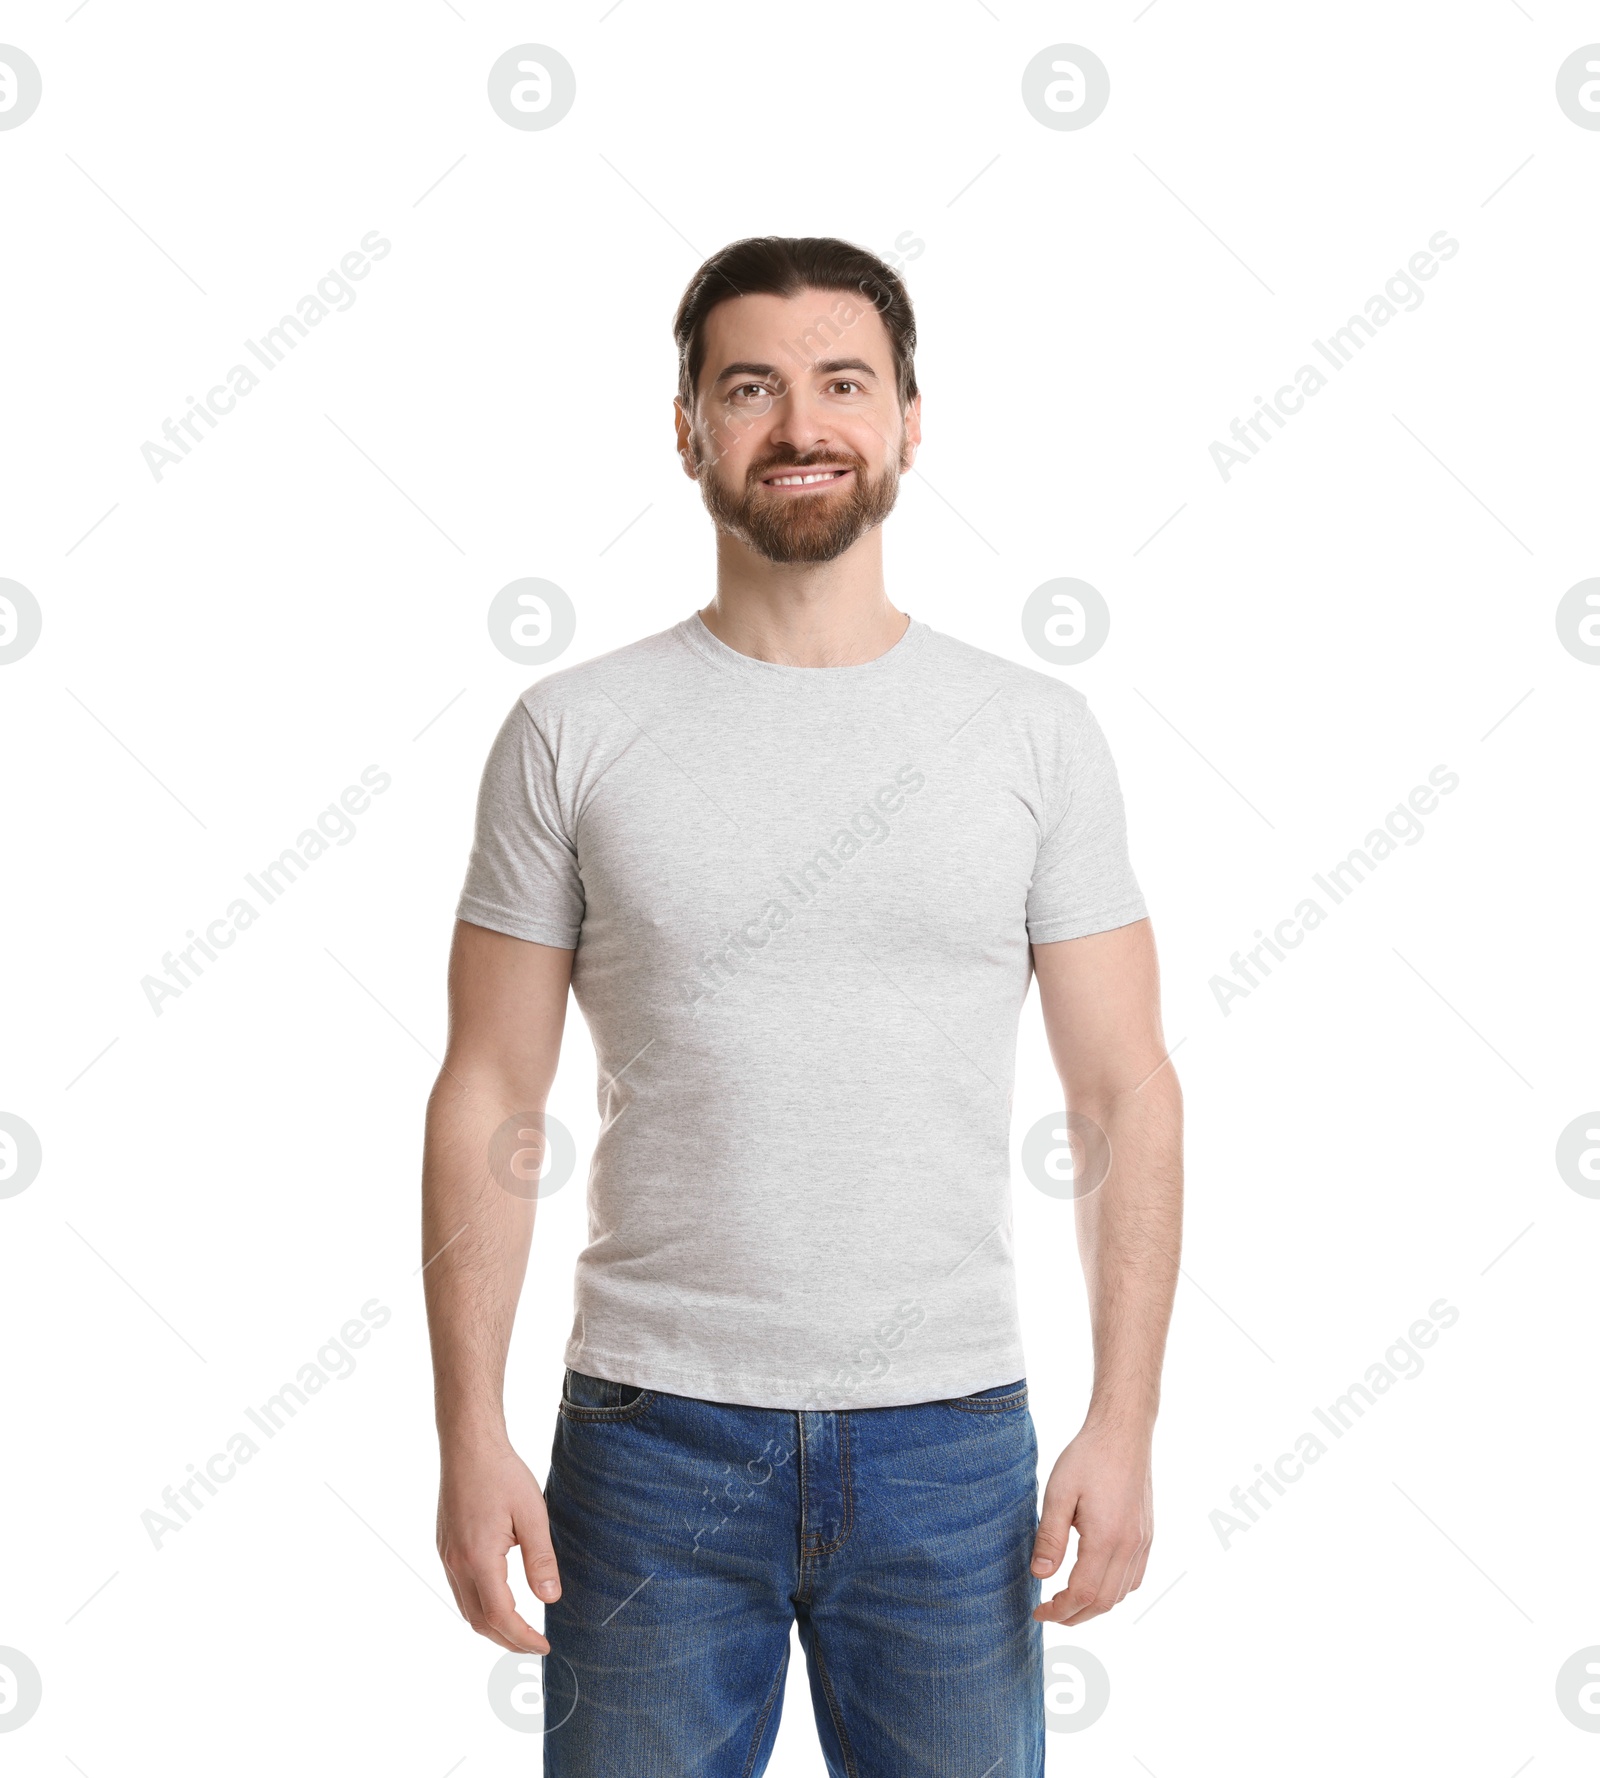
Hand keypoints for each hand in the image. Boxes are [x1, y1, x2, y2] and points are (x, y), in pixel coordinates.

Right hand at [436, 1437, 561, 1651]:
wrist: (468, 1446)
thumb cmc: (503, 1474)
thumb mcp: (532, 1514)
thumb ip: (540, 1559)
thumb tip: (550, 1599)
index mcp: (479, 1558)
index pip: (500, 1616)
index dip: (522, 1638)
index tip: (544, 1647)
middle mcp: (456, 1563)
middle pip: (478, 1621)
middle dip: (507, 1640)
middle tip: (535, 1645)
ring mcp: (446, 1556)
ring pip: (465, 1608)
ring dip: (491, 1626)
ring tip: (520, 1629)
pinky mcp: (444, 1547)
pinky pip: (459, 1590)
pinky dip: (479, 1605)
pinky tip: (498, 1599)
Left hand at [1029, 1421, 1152, 1625]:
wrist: (1123, 1432)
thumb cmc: (1088, 1457)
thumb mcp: (1058, 1492)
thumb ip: (1050, 1536)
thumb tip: (1040, 1575)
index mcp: (1107, 1538)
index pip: (1082, 1593)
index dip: (1059, 1610)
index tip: (1039, 1612)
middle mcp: (1130, 1545)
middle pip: (1104, 1601)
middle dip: (1075, 1615)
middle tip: (1050, 1613)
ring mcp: (1143, 1541)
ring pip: (1121, 1593)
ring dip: (1095, 1605)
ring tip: (1068, 1601)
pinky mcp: (1147, 1534)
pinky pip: (1135, 1577)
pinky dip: (1114, 1590)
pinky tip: (1096, 1581)